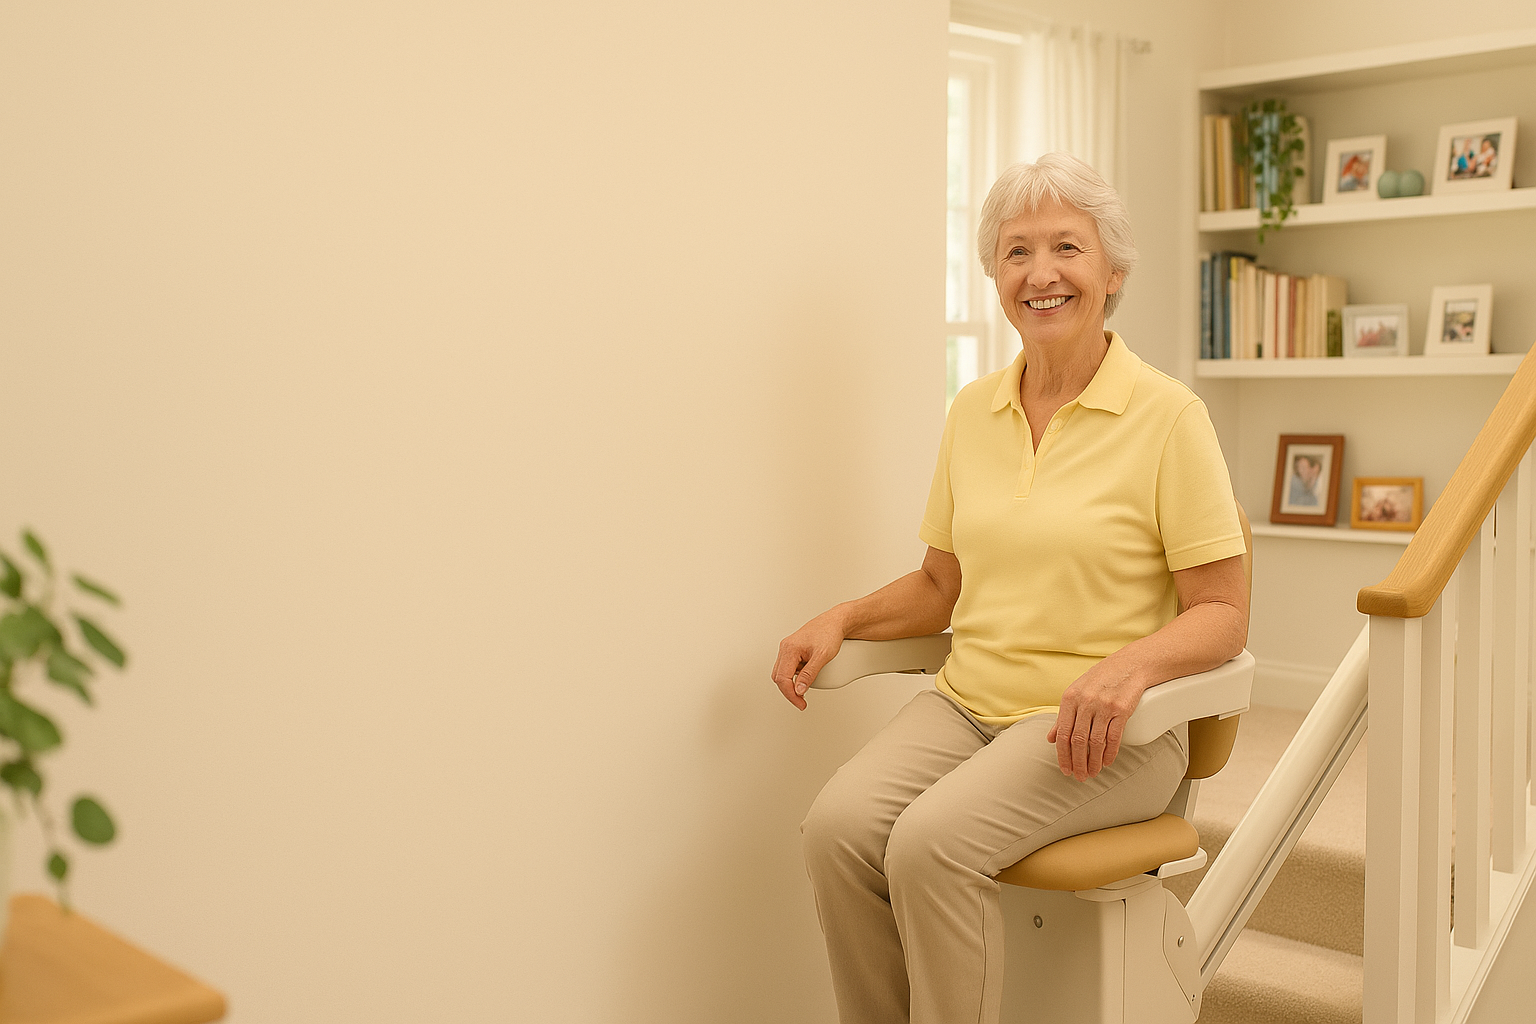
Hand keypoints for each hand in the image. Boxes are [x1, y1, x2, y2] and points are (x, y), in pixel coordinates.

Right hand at [771, 611, 846, 710]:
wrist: (835, 622)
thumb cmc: (829, 633)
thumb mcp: (822, 656)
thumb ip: (809, 674)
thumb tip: (799, 690)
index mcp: (789, 649)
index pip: (783, 678)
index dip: (791, 694)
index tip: (800, 703)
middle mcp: (785, 648)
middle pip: (778, 677)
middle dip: (789, 692)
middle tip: (801, 702)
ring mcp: (788, 648)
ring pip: (781, 673)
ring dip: (790, 685)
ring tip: (803, 693)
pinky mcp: (792, 650)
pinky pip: (787, 668)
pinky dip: (793, 677)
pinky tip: (804, 680)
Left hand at [1045, 660, 1147, 780]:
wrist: (1130, 664)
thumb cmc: (1101, 679)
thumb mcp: (1077, 692)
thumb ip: (1063, 716)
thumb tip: (1050, 738)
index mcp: (1069, 698)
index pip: (1062, 733)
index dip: (1063, 755)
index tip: (1065, 769)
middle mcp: (1085, 702)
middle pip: (1078, 740)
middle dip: (1077, 763)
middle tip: (1080, 777)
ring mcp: (1104, 705)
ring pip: (1095, 742)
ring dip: (1093, 761)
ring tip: (1093, 773)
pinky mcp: (1122, 709)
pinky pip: (1114, 737)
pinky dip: (1109, 753)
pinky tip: (1106, 762)